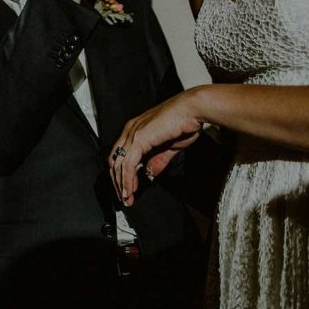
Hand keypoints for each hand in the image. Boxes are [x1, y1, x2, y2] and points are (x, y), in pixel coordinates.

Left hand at [108, 90, 203, 205]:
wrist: (193, 109)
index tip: (127, 189)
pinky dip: (128, 179)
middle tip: (125, 198)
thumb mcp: (170, 147)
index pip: (121, 155)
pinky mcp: (139, 139)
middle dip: (118, 182)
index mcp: (136, 130)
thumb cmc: (185, 122)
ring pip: (119, 164)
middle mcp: (130, 130)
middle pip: (115, 161)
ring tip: (127, 198)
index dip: (121, 174)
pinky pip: (128, 163)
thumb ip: (158, 160)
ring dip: (122, 184)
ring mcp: (133, 134)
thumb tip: (150, 173)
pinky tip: (131, 190)